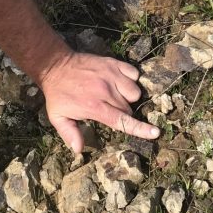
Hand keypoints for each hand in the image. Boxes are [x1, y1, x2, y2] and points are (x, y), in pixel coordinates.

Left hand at [38, 51, 159, 153]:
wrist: (56, 65)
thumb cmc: (58, 94)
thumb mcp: (57, 116)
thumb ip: (69, 133)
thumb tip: (78, 150)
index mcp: (95, 106)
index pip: (123, 121)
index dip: (140, 129)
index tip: (156, 133)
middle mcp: (106, 91)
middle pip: (129, 109)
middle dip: (123, 113)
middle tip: (108, 109)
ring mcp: (111, 75)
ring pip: (134, 92)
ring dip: (128, 97)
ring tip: (114, 95)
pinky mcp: (113, 63)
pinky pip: (134, 73)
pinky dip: (131, 79)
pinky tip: (119, 82)